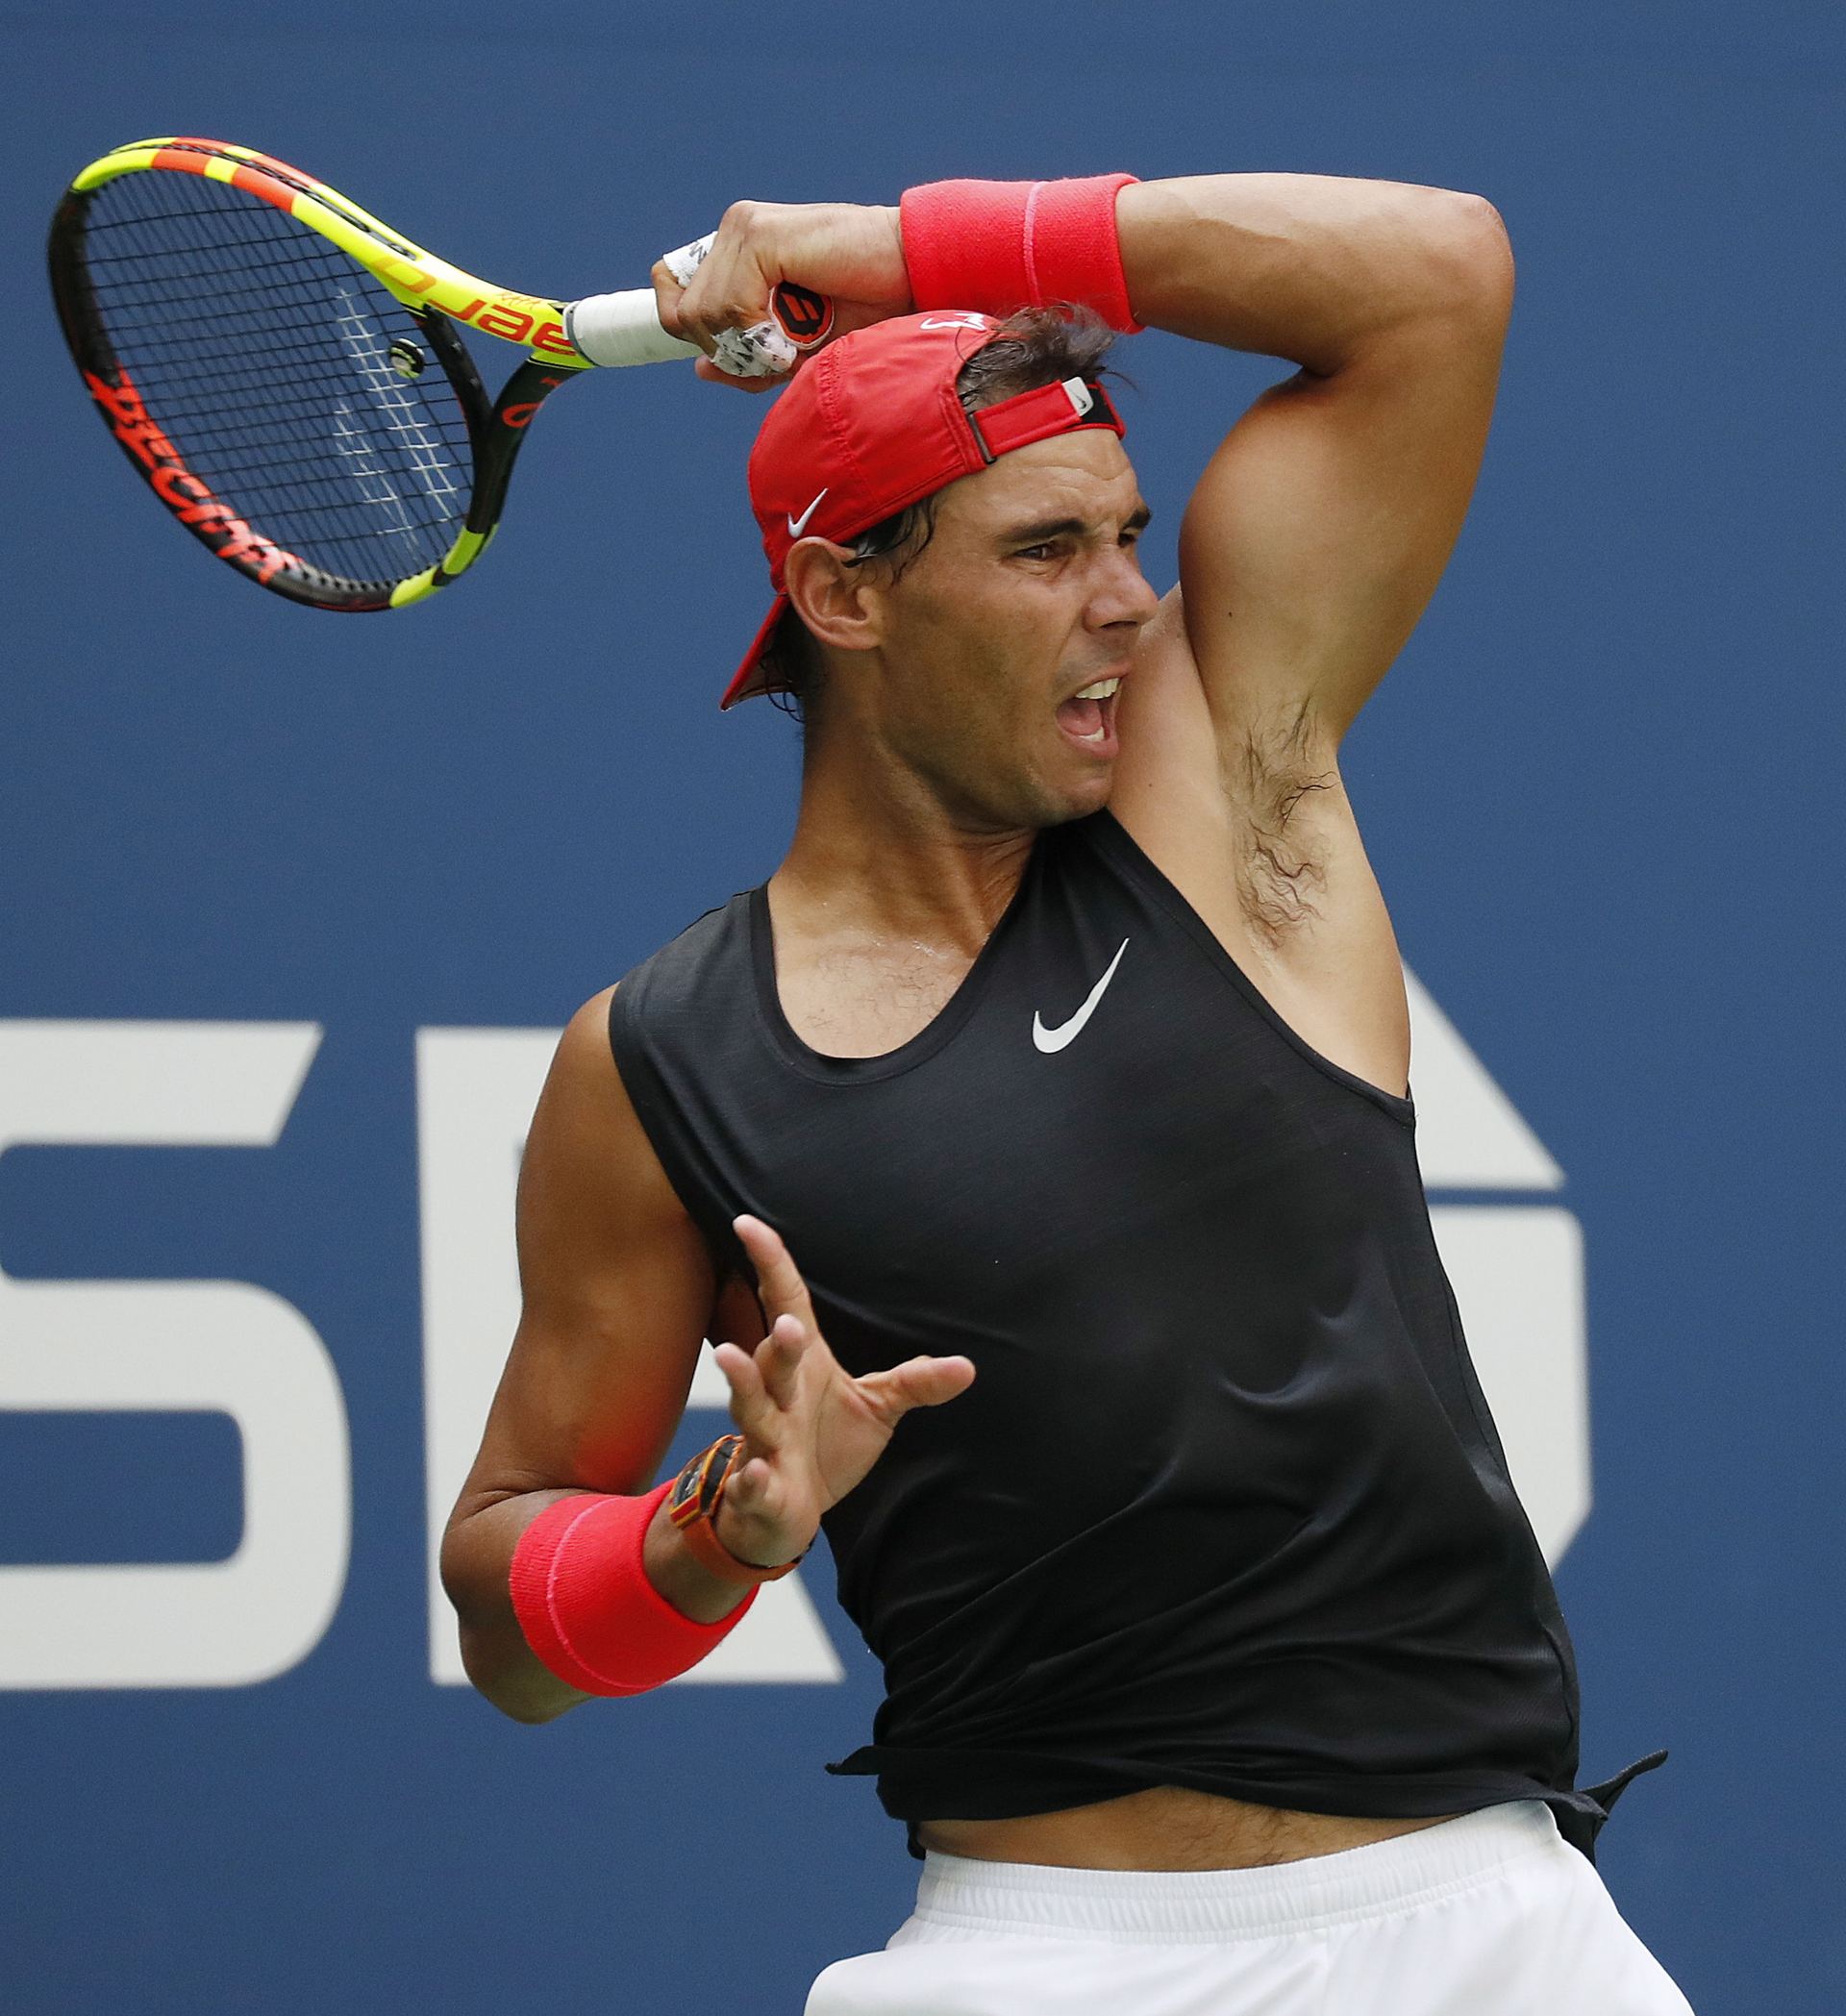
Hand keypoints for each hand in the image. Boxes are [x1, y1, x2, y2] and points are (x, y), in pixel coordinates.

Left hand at [652, 201, 911, 391]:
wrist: (916, 273)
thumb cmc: (868, 309)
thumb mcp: (800, 349)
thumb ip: (750, 357)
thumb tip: (701, 367)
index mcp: (739, 251)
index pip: (676, 297)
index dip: (697, 336)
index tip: (741, 357)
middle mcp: (734, 231)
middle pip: (684, 315)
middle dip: (728, 352)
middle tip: (780, 356)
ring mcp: (744, 229)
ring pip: (701, 314)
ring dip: (748, 348)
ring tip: (796, 345)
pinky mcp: (760, 236)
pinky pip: (730, 307)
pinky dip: (760, 338)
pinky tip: (796, 339)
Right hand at [710, 1213, 974, 1565]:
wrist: (787, 1511)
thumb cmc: (826, 1444)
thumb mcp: (876, 1406)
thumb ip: (915, 1382)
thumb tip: (968, 1367)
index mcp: (803, 1365)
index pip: (783, 1303)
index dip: (768, 1263)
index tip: (748, 1222)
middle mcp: (778, 1395)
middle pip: (774, 1358)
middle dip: (779, 1340)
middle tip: (789, 1322)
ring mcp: (765, 1441)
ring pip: (750, 1407)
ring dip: (742, 1384)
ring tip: (732, 1358)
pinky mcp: (760, 1487)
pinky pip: (753, 1482)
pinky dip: (753, 1480)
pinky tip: (755, 1476)